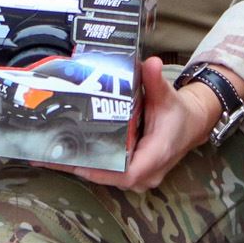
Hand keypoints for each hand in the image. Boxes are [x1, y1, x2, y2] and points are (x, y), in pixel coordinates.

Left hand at [49, 57, 218, 190]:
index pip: (129, 173)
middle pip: (112, 178)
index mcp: (157, 154)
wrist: (191, 125)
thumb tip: (151, 63)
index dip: (103, 172)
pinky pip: (111, 174)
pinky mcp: (134, 174)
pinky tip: (68, 158)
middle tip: (52, 155)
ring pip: (109, 178)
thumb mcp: (167, 95)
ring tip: (52, 157)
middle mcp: (149, 172)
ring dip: (83, 168)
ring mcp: (141, 177)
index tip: (80, 164)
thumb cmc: (177, 112)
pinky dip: (92, 167)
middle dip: (82, 167)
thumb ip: (156, 81)